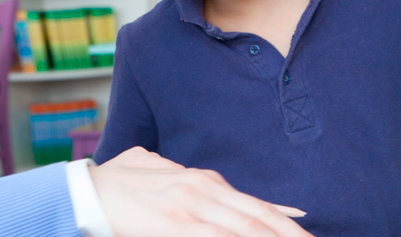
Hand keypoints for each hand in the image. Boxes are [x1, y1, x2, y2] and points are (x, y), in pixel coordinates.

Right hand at [89, 147, 312, 236]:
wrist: (92, 190)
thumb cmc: (124, 180)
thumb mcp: (161, 169)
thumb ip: (188, 177)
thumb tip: (204, 180)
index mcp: (201, 180)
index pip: (253, 205)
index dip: (284, 220)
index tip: (308, 231)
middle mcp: (201, 192)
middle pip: (257, 219)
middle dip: (290, 235)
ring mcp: (190, 210)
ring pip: (244, 229)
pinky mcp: (175, 226)